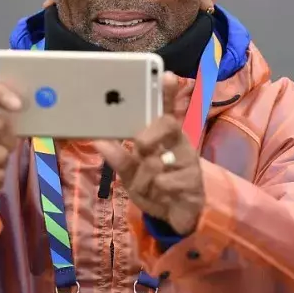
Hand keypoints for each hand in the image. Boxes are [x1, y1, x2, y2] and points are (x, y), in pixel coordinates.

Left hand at [94, 72, 203, 234]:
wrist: (174, 218)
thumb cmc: (153, 187)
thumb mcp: (130, 174)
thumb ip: (119, 159)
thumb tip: (99, 142)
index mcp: (164, 137)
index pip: (167, 110)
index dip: (167, 92)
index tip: (165, 74)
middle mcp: (179, 143)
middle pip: (168, 125)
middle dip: (149, 135)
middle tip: (140, 147)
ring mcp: (189, 161)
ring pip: (159, 161)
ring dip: (144, 178)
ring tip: (148, 186)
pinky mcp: (194, 181)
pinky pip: (165, 182)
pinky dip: (155, 192)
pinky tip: (163, 196)